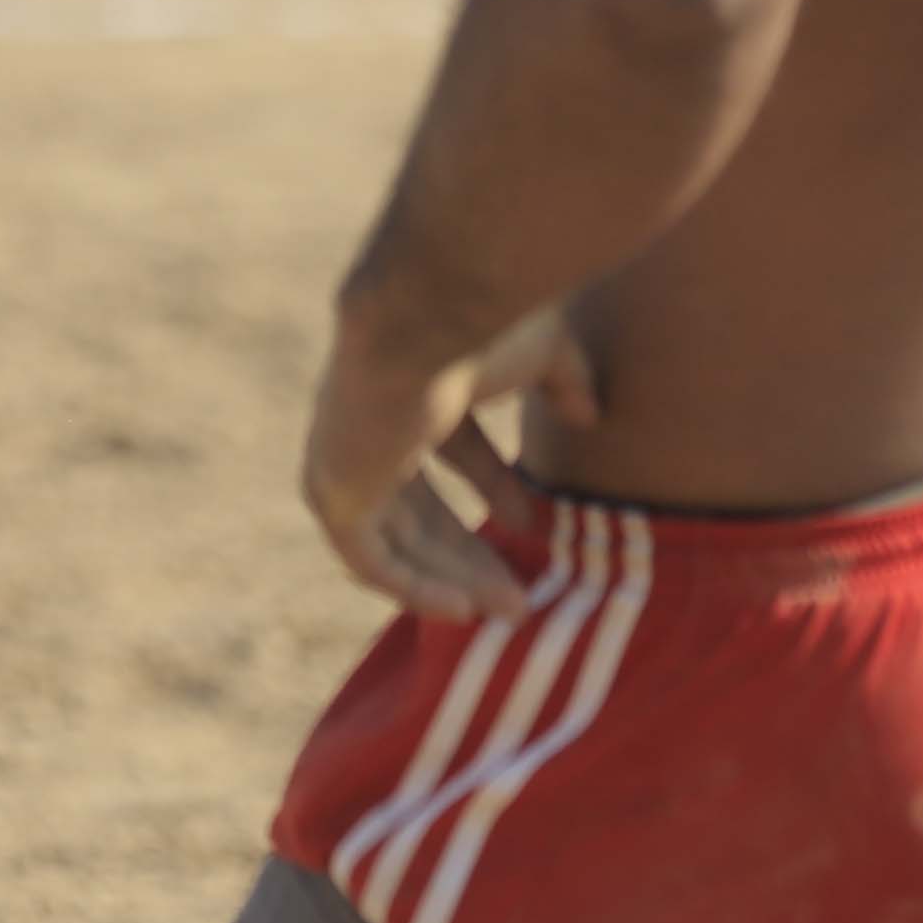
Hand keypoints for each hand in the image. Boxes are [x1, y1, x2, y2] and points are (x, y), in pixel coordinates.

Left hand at [301, 302, 594, 619]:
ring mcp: (342, 460)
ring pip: (398, 540)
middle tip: (520, 591)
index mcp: (407, 378)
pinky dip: (414, 587)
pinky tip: (464, 607)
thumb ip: (563, 381)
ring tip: (511, 608)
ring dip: (454, 577)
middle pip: (418, 506)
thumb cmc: (484, 322)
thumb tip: (588, 416)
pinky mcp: (333, 492)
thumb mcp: (541, 353)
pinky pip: (370, 560)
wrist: (431, 314)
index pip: (448, 444)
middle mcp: (366, 422)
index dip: (493, 485)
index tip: (534, 523)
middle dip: (471, 550)